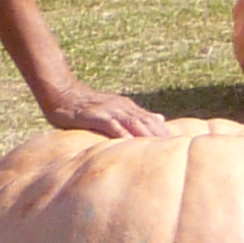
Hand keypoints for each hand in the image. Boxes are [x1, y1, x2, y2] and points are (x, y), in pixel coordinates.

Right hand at [36, 80, 165, 139]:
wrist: (62, 93)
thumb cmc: (86, 105)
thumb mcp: (115, 108)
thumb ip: (136, 115)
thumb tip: (160, 118)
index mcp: (128, 108)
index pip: (152, 121)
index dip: (166, 132)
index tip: (181, 143)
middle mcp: (123, 108)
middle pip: (148, 122)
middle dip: (163, 136)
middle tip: (178, 149)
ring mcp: (111, 111)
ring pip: (135, 123)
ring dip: (149, 136)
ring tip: (162, 149)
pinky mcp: (97, 116)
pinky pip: (113, 126)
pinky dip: (123, 135)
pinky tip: (131, 145)